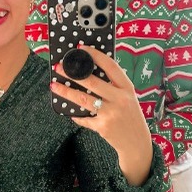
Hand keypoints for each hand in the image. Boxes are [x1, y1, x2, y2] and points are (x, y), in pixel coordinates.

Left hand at [51, 45, 152, 185]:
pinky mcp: (103, 127)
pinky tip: (70, 113)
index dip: (95, 55)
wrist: (137, 143)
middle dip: (72, 73)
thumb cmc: (131, 117)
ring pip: (83, 99)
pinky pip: (84, 118)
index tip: (82, 48)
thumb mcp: (129, 98)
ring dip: (66, 91)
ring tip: (54, 85)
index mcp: (127, 88)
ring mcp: (111, 113)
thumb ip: (114, 87)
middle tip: (59, 67)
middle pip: (92, 82)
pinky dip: (76, 116)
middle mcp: (120, 99)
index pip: (110, 66)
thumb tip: (90, 72)